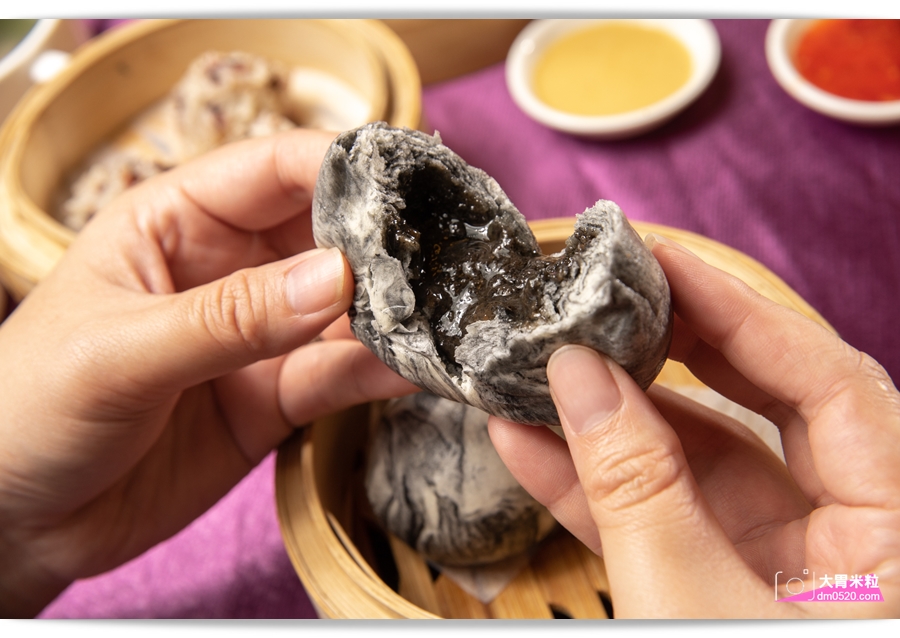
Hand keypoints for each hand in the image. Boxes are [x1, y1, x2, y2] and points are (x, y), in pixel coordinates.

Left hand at [0, 129, 416, 616]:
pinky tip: (414, 369)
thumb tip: (335, 277)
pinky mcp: (273, 398)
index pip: (274, 170)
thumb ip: (227, 318)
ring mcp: (256, 337)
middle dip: (383, 246)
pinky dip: (377, 375)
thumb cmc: (27, 408)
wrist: (19, 520)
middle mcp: (228, 270)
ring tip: (442, 319)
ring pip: (342, 313)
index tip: (406, 186)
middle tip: (444, 258)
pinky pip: (336, 377)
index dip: (342, 168)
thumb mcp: (118, 353)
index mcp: (176, 223)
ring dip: (390, 316)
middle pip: (325, 237)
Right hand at [489, 234, 899, 617]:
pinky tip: (533, 445)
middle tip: (605, 299)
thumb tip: (579, 376)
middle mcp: (855, 536)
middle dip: (673, 350)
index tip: (657, 260)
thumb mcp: (685, 602)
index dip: (738, 310)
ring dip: (612, 424)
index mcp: (896, 533)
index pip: (828, 383)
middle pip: (766, 405)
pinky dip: (601, 487)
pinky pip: (667, 516)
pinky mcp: (730, 585)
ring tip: (538, 377)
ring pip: (702, 462)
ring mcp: (789, 563)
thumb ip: (634, 487)